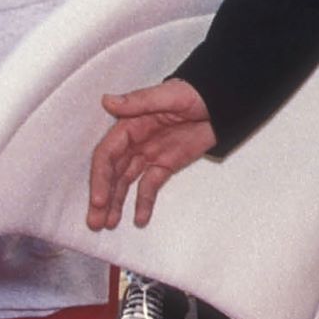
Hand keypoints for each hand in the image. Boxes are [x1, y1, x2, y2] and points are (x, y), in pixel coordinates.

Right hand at [88, 80, 215, 230]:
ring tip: (108, 225)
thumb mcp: (169, 95)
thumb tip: (107, 101)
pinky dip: (144, 202)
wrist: (222, 102)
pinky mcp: (165, 164)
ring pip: (126, 183)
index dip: (100, 178)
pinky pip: (150, 186)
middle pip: (112, 173)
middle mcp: (134, 142)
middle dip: (103, 197)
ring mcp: (149, 155)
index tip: (99, 200)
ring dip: (116, 204)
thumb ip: (140, 101)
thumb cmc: (195, 93)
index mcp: (130, 125)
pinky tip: (140, 219)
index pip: (107, 155)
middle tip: (95, 221)